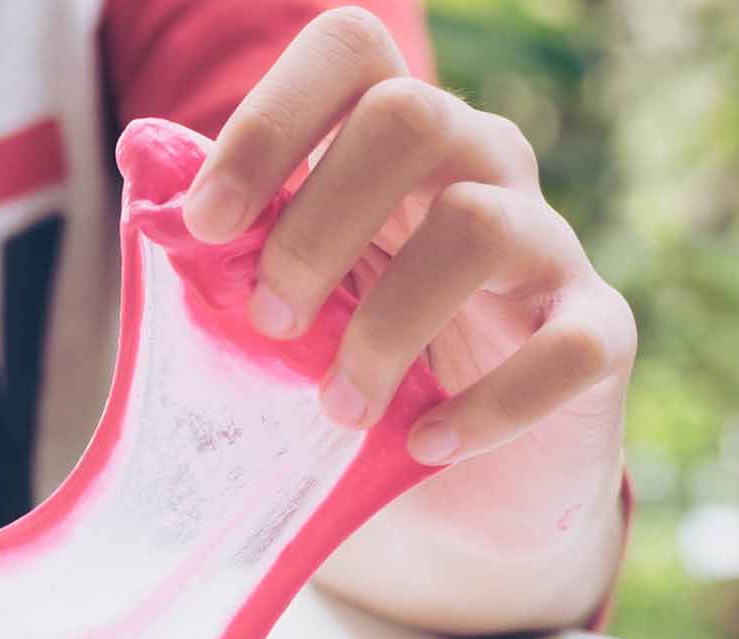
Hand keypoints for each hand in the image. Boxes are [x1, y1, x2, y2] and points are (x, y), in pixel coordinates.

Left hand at [179, 7, 631, 591]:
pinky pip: (569, 346)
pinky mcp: (599, 335)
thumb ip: (220, 243)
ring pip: (479, 224)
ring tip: (339, 410)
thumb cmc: (354, 368)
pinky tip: (425, 446)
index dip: (271, 119)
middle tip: (270, 324)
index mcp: (389, 144)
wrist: (461, 487)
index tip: (210, 223)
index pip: (350, 51)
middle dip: (315, 226)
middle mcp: (480, 167)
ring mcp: (547, 246)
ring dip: (386, 329)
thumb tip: (139, 160)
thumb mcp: (277, 304)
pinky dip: (489, 405)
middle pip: (412, 115)